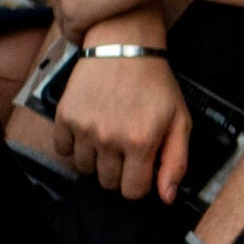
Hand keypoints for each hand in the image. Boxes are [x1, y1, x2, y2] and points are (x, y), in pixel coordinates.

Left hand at [50, 0, 154, 39]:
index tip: (86, 1)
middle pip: (57, 0)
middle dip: (71, 11)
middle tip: (91, 20)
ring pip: (62, 18)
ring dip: (74, 27)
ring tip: (92, 35)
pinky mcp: (74, 14)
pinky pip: (71, 33)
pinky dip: (79, 39)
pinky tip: (91, 42)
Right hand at [55, 56, 192, 201]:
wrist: (125, 47)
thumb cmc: (155, 84)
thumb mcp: (180, 121)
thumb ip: (176, 162)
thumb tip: (167, 197)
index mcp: (141, 142)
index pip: (133, 191)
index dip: (140, 183)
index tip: (142, 168)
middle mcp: (110, 138)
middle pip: (108, 183)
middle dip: (119, 173)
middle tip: (126, 150)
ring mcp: (84, 128)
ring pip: (84, 169)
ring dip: (97, 160)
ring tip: (108, 138)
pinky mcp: (65, 116)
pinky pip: (62, 150)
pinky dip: (74, 146)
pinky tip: (89, 131)